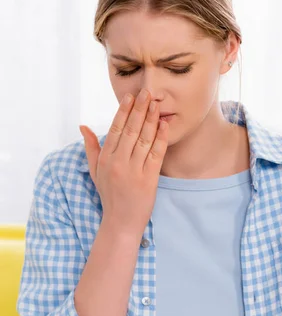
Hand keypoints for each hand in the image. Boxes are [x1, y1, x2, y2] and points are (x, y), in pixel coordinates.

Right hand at [79, 88, 168, 234]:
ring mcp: (134, 171)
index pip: (115, 129)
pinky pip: (156, 154)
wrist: (121, 222)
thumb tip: (83, 126)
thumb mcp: (95, 172)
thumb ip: (91, 148)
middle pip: (131, 130)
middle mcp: (118, 163)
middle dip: (139, 109)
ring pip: (144, 139)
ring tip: (157, 104)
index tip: (130, 97)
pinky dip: (161, 138)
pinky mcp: (149, 179)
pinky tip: (164, 125)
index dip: (124, 111)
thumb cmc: (109, 196)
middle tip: (147, 92)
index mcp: (106, 159)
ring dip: (151, 119)